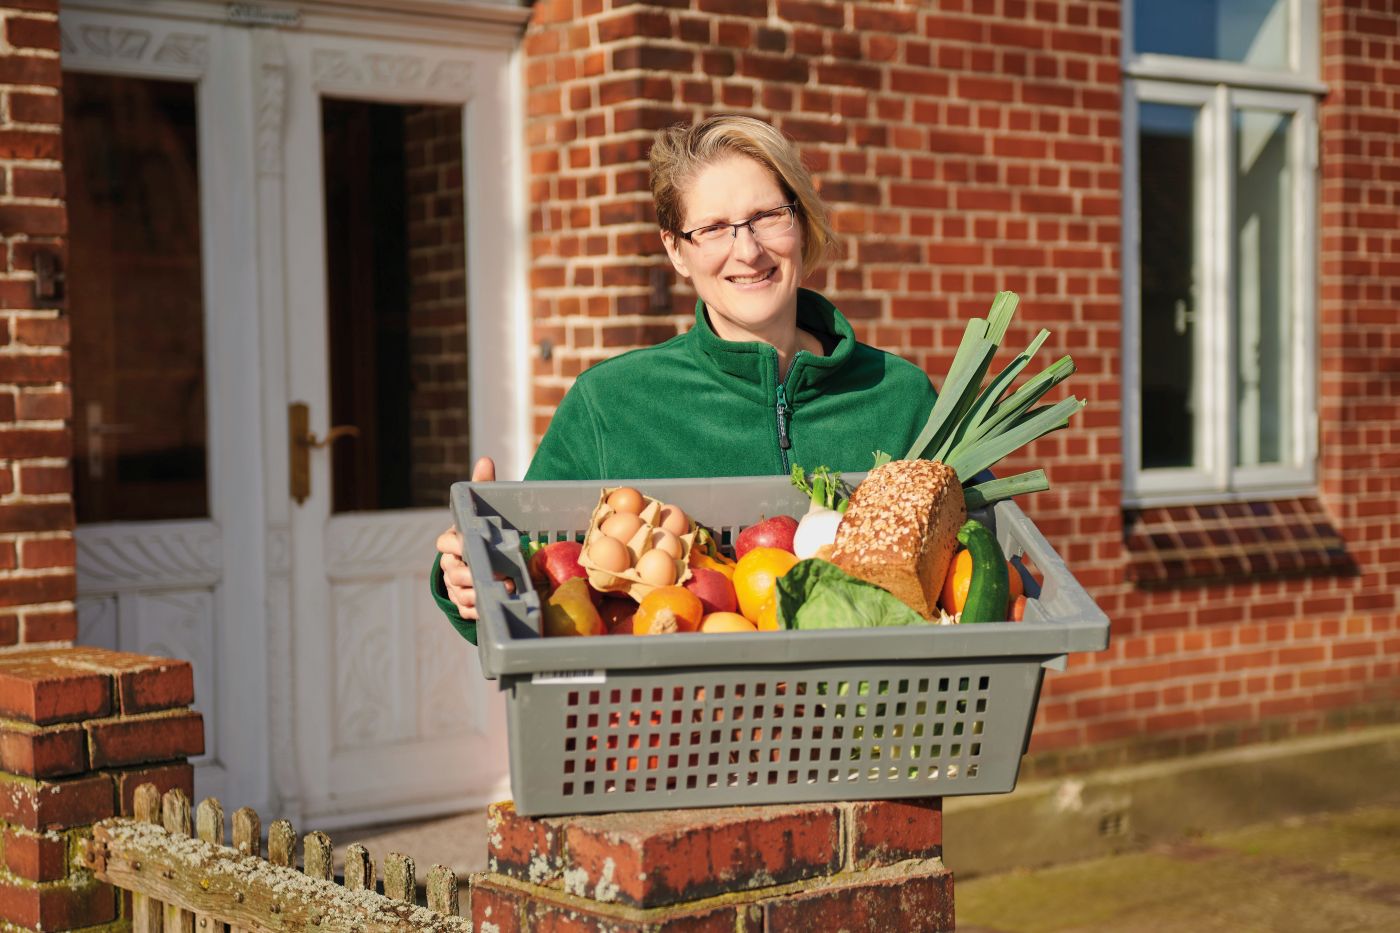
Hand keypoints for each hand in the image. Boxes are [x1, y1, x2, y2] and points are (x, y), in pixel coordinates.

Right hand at [437, 457, 512, 619]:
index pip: (444, 543)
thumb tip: (486, 459)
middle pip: (454, 572)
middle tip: (500, 574)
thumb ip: (481, 487)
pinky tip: (496, 607)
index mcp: (451, 542)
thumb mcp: (480, 510)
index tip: (470, 544)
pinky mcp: (463, 605)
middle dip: (474, 574)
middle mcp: (449, 565)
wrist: (475, 563)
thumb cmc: (478, 531)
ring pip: (460, 594)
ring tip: (505, 590)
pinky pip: (467, 611)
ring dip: (480, 594)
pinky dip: (481, 611)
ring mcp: (454, 587)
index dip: (456, 544)